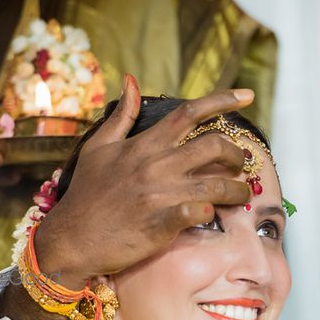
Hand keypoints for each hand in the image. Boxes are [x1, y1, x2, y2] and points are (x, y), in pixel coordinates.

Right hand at [35, 76, 254, 288]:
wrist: (72, 238)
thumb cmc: (86, 193)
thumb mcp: (98, 148)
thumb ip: (122, 116)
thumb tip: (132, 81)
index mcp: (145, 145)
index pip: (189, 113)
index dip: (222, 100)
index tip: (248, 95)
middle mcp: (157, 165)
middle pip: (215, 146)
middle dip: (237, 154)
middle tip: (240, 165)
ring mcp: (160, 194)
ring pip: (217, 184)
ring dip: (237, 190)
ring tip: (239, 195)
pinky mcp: (162, 223)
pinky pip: (199, 213)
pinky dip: (210, 213)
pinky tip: (211, 215)